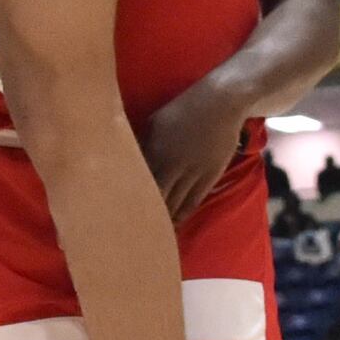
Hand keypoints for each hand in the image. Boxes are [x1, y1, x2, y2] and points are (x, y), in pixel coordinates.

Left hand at [139, 84, 249, 223]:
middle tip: (131, 231)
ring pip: (175, 204)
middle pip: (155, 198)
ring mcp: (193, 172)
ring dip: (164, 220)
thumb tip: (130, 159)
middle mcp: (173, 165)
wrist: (221, 103)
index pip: (137, 182)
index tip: (118, 213)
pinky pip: (193, 201)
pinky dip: (182, 215)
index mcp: (155, 150)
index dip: (128, 199)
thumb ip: (144, 144)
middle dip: (144, 215)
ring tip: (150, 236)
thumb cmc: (184, 108)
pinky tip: (173, 224)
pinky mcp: (209, 176)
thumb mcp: (155, 122)